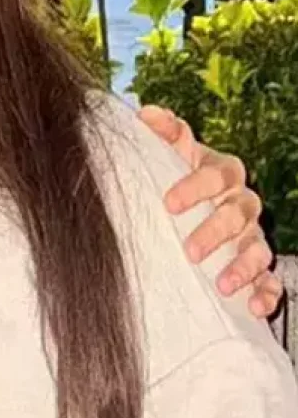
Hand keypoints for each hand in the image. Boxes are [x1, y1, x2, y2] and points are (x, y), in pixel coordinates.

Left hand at [138, 105, 282, 318]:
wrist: (194, 208)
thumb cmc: (180, 177)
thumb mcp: (172, 155)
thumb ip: (163, 133)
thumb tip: (145, 111)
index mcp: (223, 173)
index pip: (216, 175)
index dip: (195, 187)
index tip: (169, 203)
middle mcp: (242, 203)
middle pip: (237, 214)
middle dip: (215, 233)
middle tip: (191, 251)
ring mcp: (252, 235)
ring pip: (257, 249)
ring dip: (242, 267)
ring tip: (224, 285)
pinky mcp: (258, 266)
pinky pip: (271, 279)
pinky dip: (266, 293)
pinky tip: (253, 306)